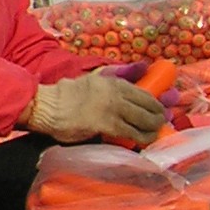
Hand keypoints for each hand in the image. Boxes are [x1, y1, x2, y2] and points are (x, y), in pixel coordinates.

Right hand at [28, 73, 167, 145]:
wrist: (48, 106)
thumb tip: (140, 68)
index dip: (157, 102)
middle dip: (158, 115)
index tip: (161, 109)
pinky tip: (144, 140)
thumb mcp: (93, 80)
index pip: (145, 92)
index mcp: (114, 82)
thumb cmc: (66, 95)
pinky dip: (142, 137)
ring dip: (153, 127)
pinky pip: (132, 133)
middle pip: (149, 105)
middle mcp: (117, 93)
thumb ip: (114, 77)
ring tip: (154, 132)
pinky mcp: (108, 125)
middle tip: (160, 122)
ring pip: (144, 119)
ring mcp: (114, 109)